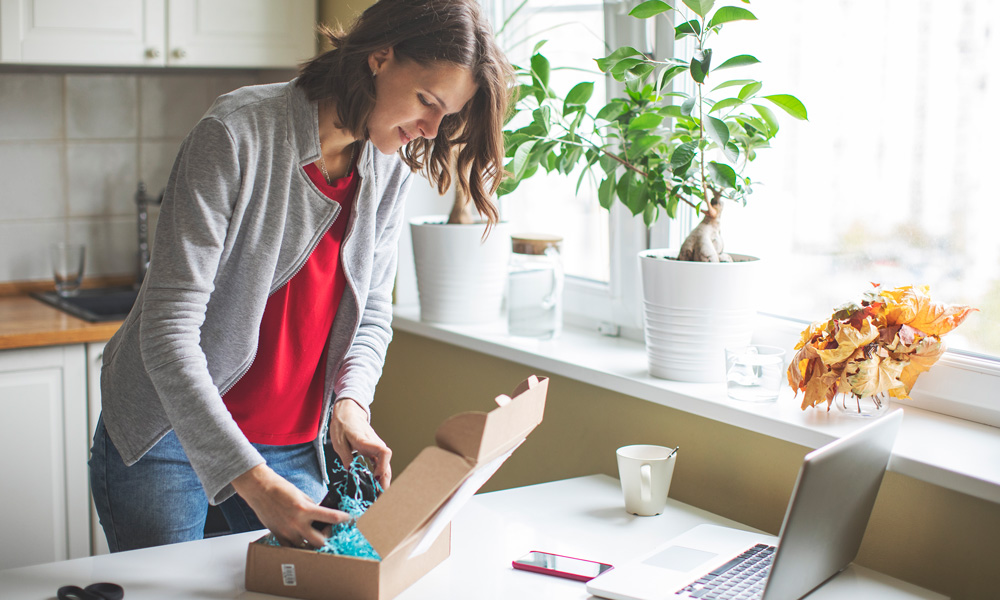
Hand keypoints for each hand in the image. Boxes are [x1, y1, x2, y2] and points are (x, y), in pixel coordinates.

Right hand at [232, 463, 349, 547]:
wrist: (260, 490)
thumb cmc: (280, 489)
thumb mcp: (302, 495)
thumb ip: (313, 507)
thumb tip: (323, 515)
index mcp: (305, 509)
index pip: (332, 517)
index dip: (344, 519)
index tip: (349, 518)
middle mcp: (297, 523)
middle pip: (320, 542)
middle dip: (327, 536)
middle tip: (327, 528)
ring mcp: (287, 532)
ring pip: (306, 548)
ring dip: (313, 542)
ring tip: (314, 533)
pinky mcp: (278, 536)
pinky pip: (292, 548)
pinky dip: (299, 545)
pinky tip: (302, 537)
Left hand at [329, 399, 392, 488]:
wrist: (348, 413)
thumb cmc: (343, 425)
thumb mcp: (339, 442)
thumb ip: (346, 457)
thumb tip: (352, 473)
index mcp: (366, 441)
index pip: (384, 452)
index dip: (382, 467)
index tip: (375, 479)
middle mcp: (376, 445)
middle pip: (387, 464)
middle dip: (384, 482)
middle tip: (377, 499)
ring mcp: (377, 449)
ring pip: (386, 467)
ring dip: (383, 482)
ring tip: (376, 497)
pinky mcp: (375, 452)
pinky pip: (381, 466)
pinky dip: (379, 477)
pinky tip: (375, 487)